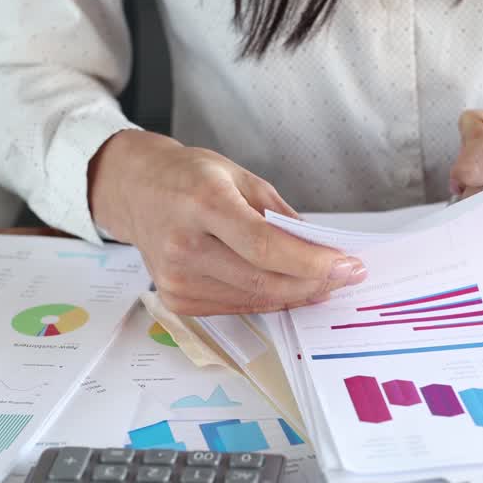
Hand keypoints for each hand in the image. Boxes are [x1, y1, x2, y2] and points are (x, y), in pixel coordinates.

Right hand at [88, 130, 366, 315]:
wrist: (135, 191)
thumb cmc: (189, 178)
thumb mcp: (239, 176)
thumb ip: (279, 215)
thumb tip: (320, 250)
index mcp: (203, 202)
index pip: (265, 246)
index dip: (312, 262)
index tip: (347, 264)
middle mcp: (185, 244)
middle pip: (263, 280)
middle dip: (314, 283)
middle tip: (346, 276)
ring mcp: (177, 278)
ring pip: (254, 300)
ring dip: (296, 295)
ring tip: (324, 283)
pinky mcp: (176, 299)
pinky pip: (236, 306)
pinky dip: (268, 300)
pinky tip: (289, 289)